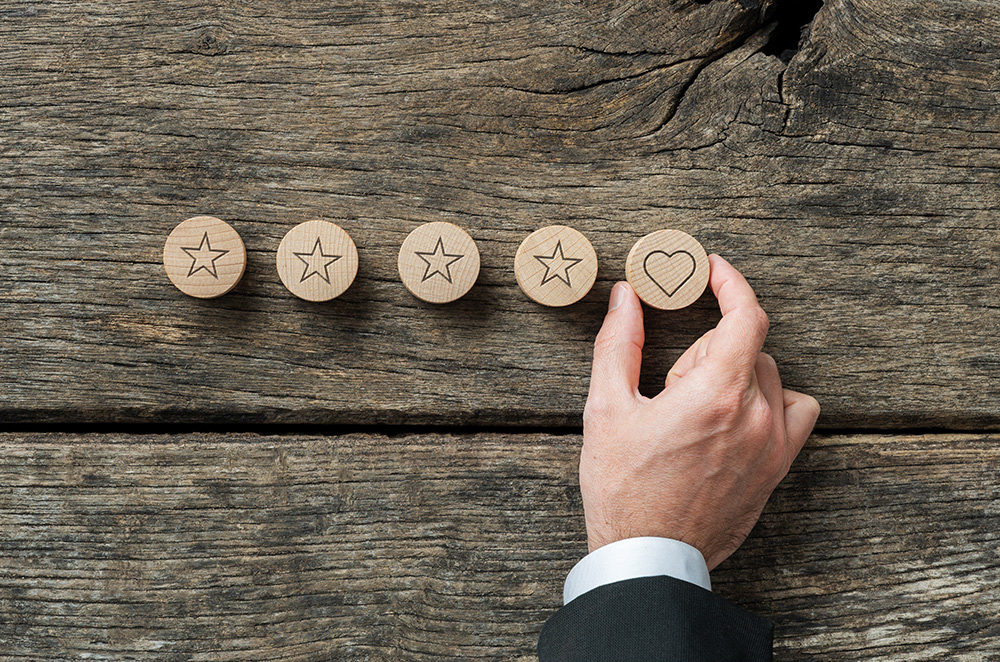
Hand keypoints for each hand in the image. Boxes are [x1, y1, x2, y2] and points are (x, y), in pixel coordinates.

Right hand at [580, 254, 819, 569]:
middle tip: (670, 386)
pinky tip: (737, 417)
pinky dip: (772, 401)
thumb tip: (625, 298)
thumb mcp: (606, 409)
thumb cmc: (622, 488)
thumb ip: (618, 344)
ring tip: (697, 408)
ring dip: (737, 372)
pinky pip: (797, 412)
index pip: (746, 316)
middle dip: (707, 349)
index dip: (730, 283)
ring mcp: (773, 445)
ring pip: (771, 376)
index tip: (712, 270)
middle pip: (747, 346)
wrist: (648, 556)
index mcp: (713, 396)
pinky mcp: (778, 468)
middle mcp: (754, 416)